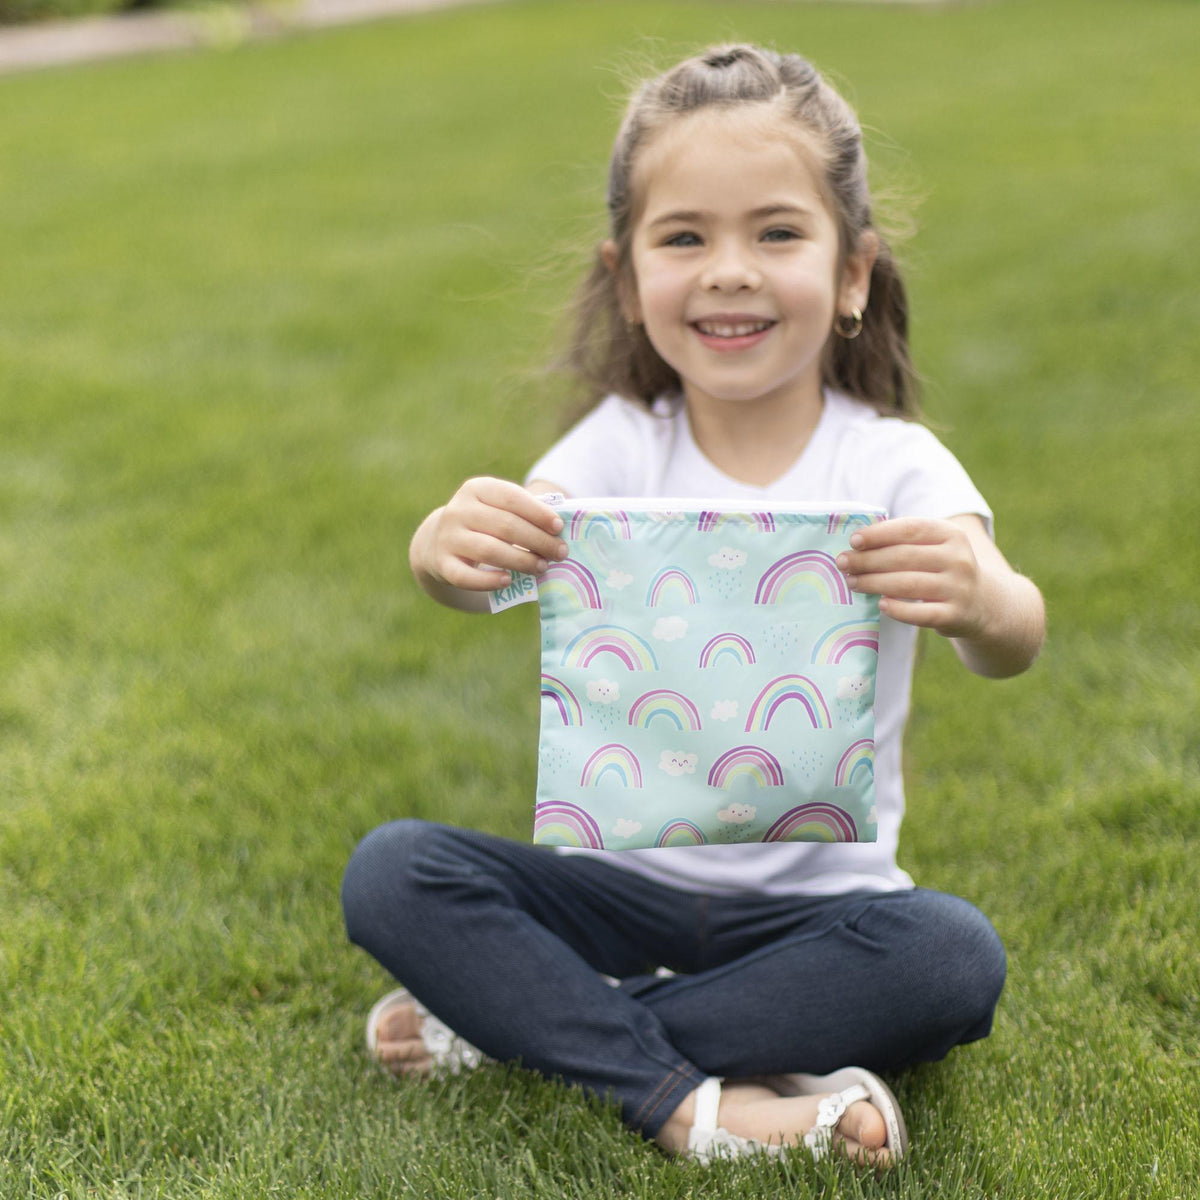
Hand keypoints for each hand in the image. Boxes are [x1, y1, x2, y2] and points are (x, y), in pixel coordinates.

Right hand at [415, 476, 566, 592]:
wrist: (439, 542)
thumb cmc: (484, 524)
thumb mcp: (498, 509)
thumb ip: (524, 514)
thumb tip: (559, 529)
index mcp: (476, 489)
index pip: (511, 497)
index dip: (538, 513)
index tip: (559, 527)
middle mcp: (459, 510)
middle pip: (505, 526)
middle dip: (538, 541)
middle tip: (560, 553)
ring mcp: (448, 537)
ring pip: (490, 550)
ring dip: (521, 561)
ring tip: (542, 567)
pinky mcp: (442, 564)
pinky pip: (467, 577)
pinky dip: (489, 581)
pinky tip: (508, 581)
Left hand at [836, 517, 986, 637]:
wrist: (980, 604)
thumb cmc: (942, 569)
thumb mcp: (934, 547)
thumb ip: (904, 541)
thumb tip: (857, 544)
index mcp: (950, 535)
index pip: (910, 529)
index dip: (879, 534)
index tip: (854, 541)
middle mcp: (958, 559)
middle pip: (903, 557)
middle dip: (868, 560)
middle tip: (843, 563)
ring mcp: (958, 588)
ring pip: (907, 584)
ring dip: (874, 583)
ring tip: (852, 582)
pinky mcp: (954, 615)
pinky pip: (920, 614)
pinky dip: (898, 609)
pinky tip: (880, 604)